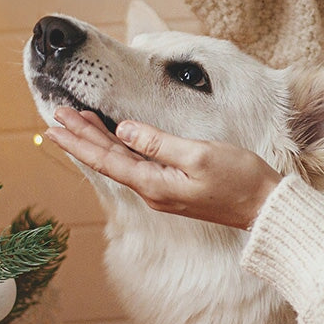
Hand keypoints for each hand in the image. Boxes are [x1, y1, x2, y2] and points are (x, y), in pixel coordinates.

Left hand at [46, 107, 281, 229]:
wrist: (267, 209)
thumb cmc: (240, 180)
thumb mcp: (199, 155)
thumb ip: (158, 142)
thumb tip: (123, 130)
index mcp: (154, 184)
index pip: (105, 159)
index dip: (79, 140)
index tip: (56, 124)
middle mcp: (152, 190)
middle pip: (107, 159)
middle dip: (81, 136)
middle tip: (56, 115)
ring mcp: (162, 190)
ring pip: (120, 161)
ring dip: (97, 139)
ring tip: (76, 120)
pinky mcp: (173, 186)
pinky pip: (136, 164)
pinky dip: (119, 147)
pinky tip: (113, 137)